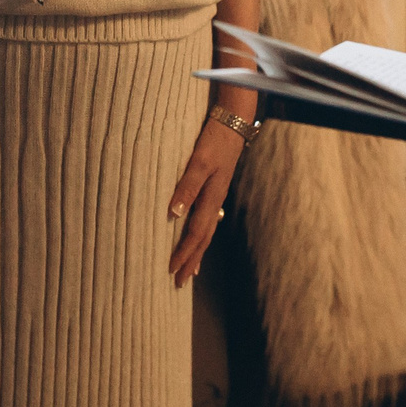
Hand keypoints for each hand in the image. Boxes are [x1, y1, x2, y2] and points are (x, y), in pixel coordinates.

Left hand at [167, 116, 245, 285]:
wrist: (233, 122)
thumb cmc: (214, 141)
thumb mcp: (199, 161)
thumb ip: (187, 186)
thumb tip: (174, 214)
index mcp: (212, 198)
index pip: (196, 234)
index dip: (184, 254)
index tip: (172, 272)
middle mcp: (216, 201)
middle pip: (203, 239)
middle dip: (191, 261)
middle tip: (179, 283)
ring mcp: (217, 195)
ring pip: (207, 231)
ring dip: (197, 252)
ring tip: (190, 270)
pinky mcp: (216, 188)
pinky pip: (208, 219)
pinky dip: (202, 234)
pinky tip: (198, 237)